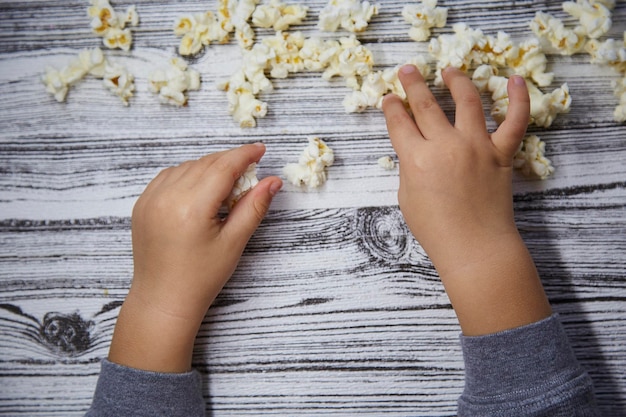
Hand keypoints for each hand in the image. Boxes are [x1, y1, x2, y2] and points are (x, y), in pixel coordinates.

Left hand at [109, 143, 281, 371]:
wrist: (163, 300)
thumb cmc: (201, 277)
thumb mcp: (234, 242)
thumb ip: (254, 207)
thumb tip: (273, 181)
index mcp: (191, 207)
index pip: (223, 167)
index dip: (244, 155)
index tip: (261, 150)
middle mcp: (166, 197)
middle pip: (205, 164)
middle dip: (230, 161)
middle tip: (250, 170)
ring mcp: (150, 199)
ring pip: (187, 167)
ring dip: (209, 167)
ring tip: (227, 184)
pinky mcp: (141, 205)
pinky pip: (168, 177)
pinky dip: (187, 175)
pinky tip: (201, 188)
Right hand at [382, 66, 550, 334]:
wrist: (475, 246)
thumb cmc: (435, 230)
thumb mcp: (407, 197)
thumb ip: (411, 168)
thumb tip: (417, 151)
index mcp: (416, 158)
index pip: (399, 123)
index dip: (392, 108)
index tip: (390, 98)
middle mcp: (445, 145)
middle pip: (426, 105)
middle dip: (414, 84)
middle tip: (409, 70)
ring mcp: (476, 146)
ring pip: (467, 101)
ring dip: (457, 81)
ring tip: (450, 70)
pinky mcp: (501, 153)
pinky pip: (515, 120)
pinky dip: (518, 98)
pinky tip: (515, 80)